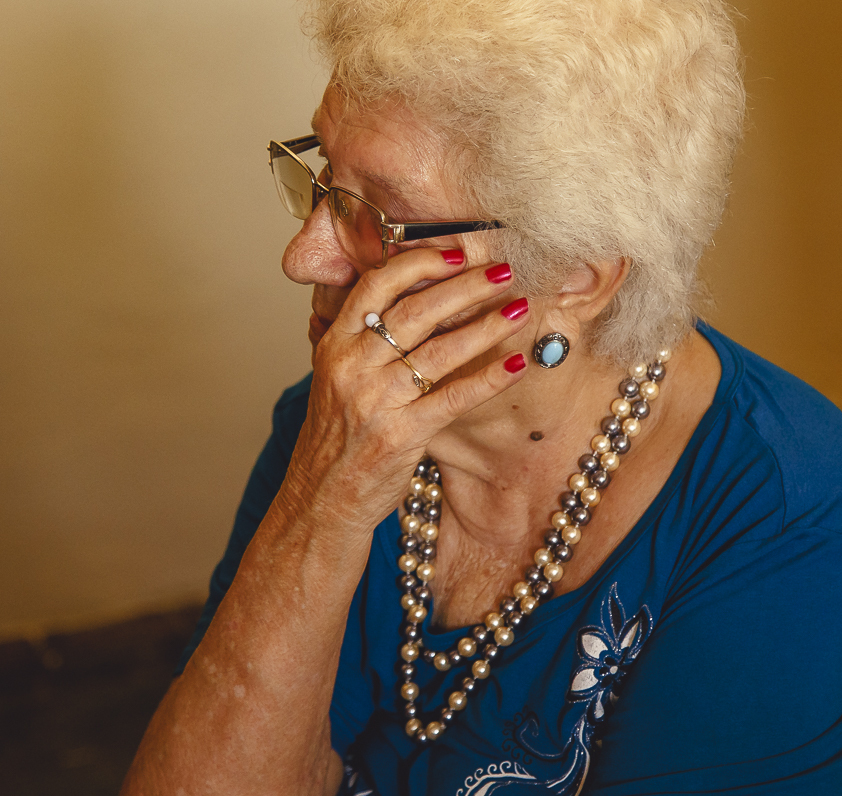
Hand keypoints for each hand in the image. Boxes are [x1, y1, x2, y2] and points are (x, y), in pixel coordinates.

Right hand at [279, 248, 532, 548]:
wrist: (322, 497)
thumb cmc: (337, 436)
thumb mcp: (336, 378)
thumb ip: (364, 339)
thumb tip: (413, 296)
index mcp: (334, 344)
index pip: (376, 286)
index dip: (420, 263)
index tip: (457, 251)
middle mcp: (351, 366)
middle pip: (415, 311)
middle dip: (465, 286)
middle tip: (502, 270)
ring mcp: (375, 400)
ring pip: (440, 350)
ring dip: (486, 325)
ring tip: (519, 308)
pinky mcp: (400, 434)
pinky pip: (454, 397)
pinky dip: (489, 378)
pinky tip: (517, 363)